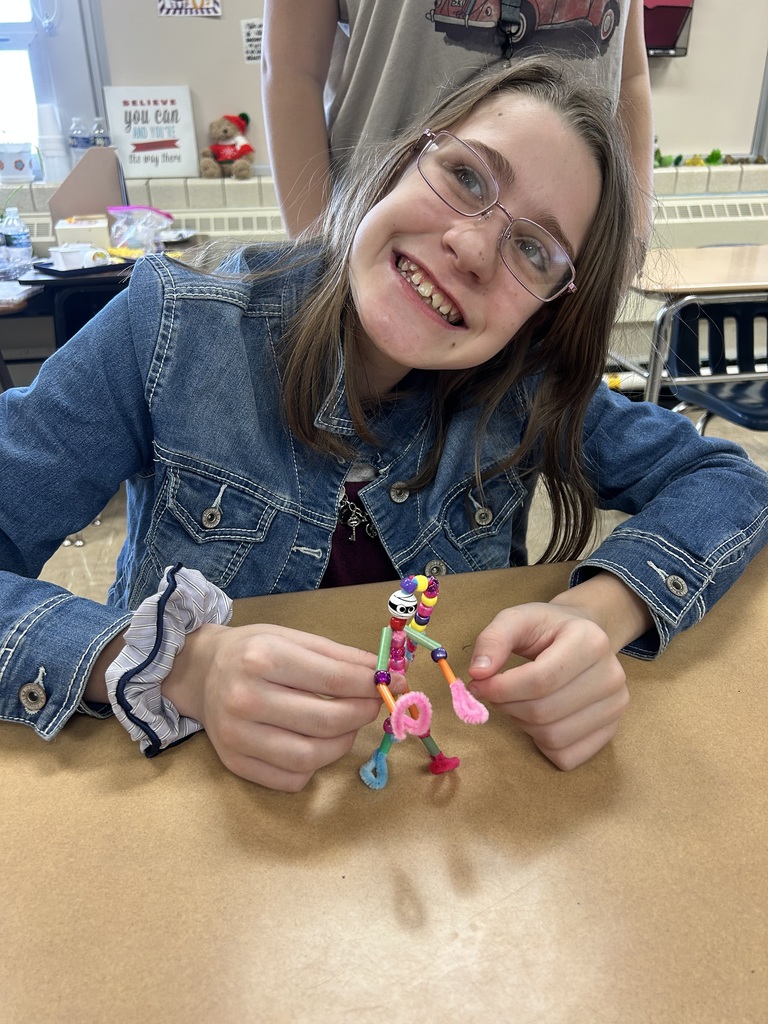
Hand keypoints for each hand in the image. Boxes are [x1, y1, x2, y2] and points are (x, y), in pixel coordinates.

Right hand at [163, 623, 379, 790]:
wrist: (201, 672)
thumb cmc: (253, 651)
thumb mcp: (293, 638)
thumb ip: (342, 657)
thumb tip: (388, 675)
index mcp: (263, 658)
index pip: (334, 680)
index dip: (371, 686)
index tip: (391, 684)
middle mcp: (246, 698)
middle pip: (327, 721)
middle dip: (362, 714)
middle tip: (372, 706)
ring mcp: (237, 735)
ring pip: (311, 757)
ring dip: (343, 743)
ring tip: (347, 725)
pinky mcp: (235, 763)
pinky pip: (291, 779)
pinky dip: (315, 765)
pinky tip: (316, 743)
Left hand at [467, 600, 630, 770]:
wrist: (584, 637)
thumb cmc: (548, 629)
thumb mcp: (517, 619)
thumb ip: (493, 640)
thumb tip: (478, 673)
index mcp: (590, 641)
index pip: (541, 680)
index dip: (502, 688)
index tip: (479, 685)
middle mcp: (611, 676)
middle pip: (544, 711)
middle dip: (508, 706)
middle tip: (495, 693)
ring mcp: (616, 706)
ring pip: (554, 737)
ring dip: (523, 724)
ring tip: (519, 701)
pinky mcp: (611, 731)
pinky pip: (566, 756)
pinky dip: (542, 744)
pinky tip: (538, 719)